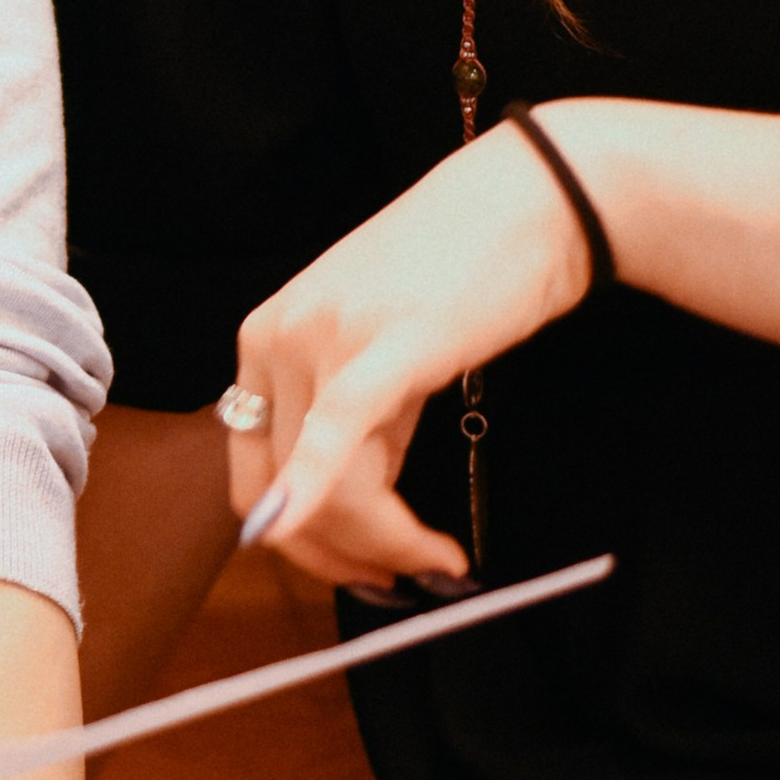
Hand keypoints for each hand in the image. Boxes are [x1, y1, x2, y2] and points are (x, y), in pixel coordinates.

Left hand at [222, 120, 599, 588]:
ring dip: (384, 546)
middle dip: (340, 556)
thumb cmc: (460, 269)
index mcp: (263, 337)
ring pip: (328, 489)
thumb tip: (346, 508)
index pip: (253, 473)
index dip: (304, 541)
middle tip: (401, 578)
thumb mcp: (377, 346)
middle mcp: (277, 336)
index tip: (359, 566)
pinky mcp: (383, 344)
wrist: (526, 201)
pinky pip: (342, 439)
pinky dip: (342, 500)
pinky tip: (402, 547)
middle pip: (280, 495)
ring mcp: (324, 338)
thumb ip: (350, 417)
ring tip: (439, 558)